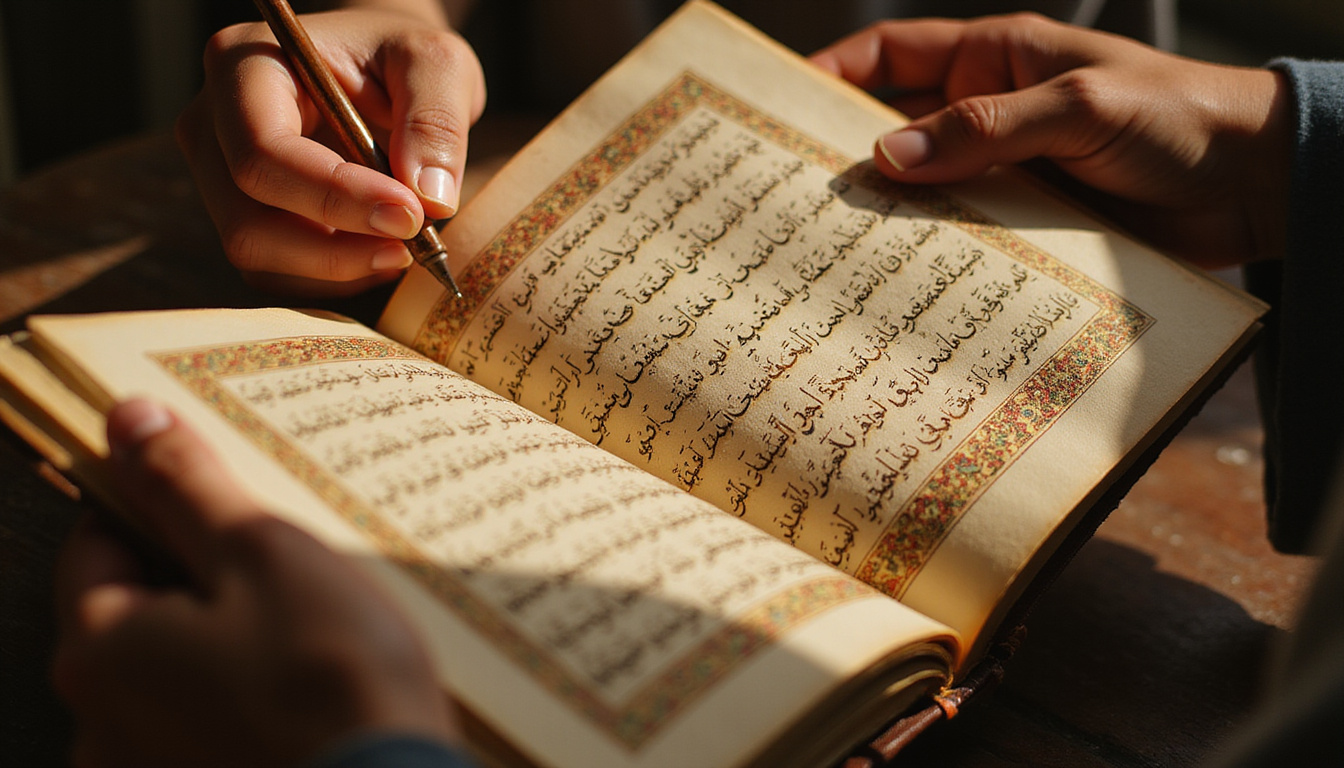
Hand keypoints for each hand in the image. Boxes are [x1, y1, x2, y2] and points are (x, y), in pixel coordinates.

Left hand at [52, 398, 459, 766]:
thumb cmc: (329, 676)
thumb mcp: (262, 553)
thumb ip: (186, 486)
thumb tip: (130, 417)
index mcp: (100, 651)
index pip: (98, 540)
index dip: (159, 500)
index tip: (223, 486)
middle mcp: (104, 722)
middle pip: (141, 607)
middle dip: (207, 571)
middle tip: (284, 548)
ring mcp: (153, 767)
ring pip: (181, 667)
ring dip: (233, 634)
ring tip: (313, 616)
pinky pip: (214, 717)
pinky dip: (251, 690)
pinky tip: (311, 677)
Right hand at [177, 1, 485, 294]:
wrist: (381, 70)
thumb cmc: (400, 57)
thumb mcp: (436, 62)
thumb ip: (436, 120)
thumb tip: (430, 199)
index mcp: (242, 66)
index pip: (264, 152)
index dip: (336, 196)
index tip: (410, 216)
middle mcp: (211, 125)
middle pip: (249, 220)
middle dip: (337, 248)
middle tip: (415, 240)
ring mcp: (217, 177)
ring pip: (259, 256)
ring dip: (339, 267)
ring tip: (405, 244)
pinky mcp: (242, 216)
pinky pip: (276, 273)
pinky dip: (334, 277)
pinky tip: (379, 249)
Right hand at [810, 14, 1291, 267]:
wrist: (1256, 184)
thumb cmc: (1179, 118)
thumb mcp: (1081, 107)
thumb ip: (986, 127)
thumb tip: (890, 154)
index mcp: (999, 59)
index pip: (894, 55)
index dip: (834, 72)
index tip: (780, 105)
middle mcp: (992, 114)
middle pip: (898, 128)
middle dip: (848, 155)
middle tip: (794, 194)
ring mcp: (1008, 172)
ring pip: (928, 190)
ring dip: (891, 215)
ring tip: (835, 248)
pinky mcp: (1030, 224)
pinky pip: (967, 235)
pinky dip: (935, 254)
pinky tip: (904, 279)